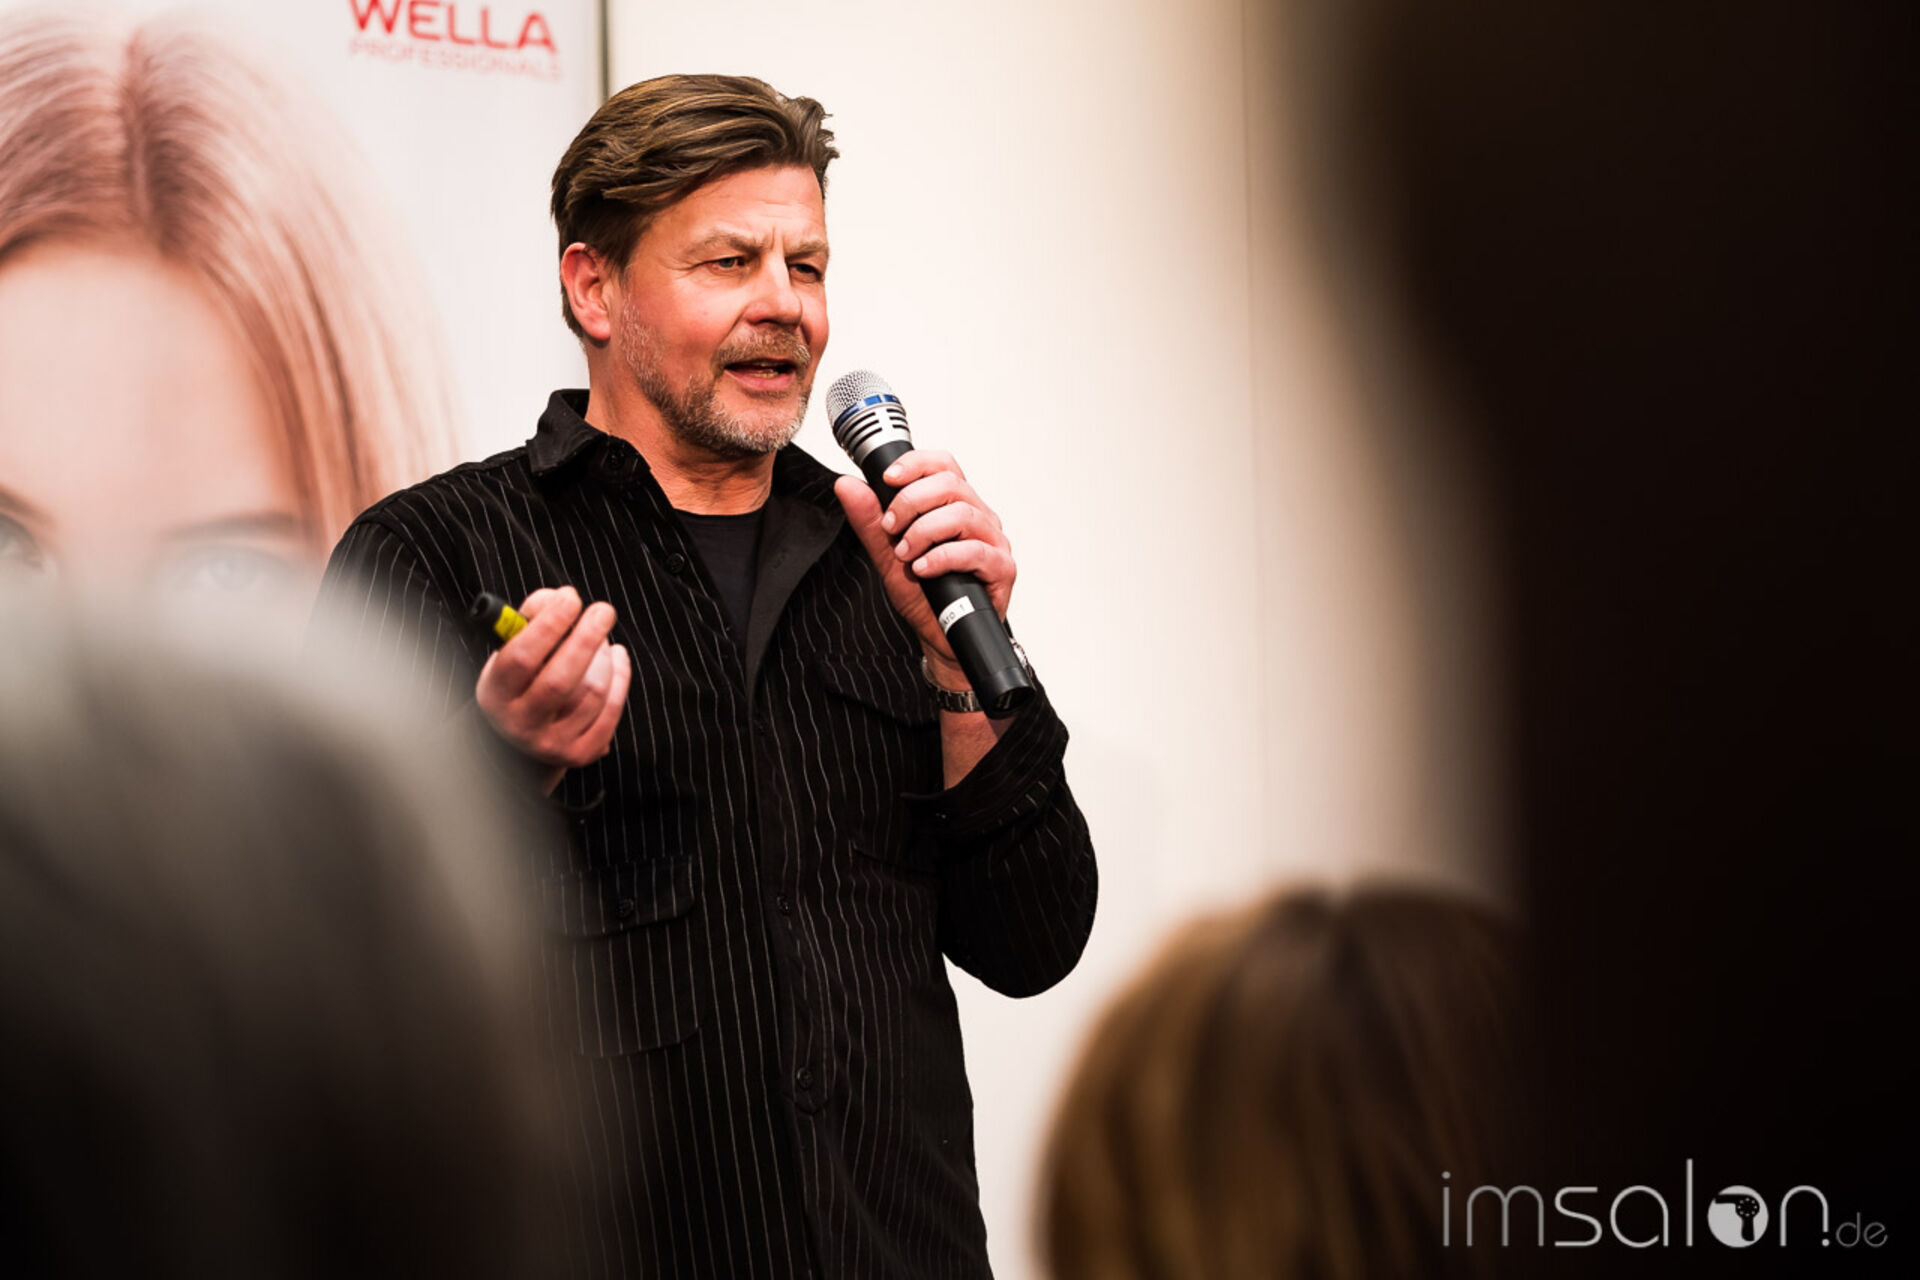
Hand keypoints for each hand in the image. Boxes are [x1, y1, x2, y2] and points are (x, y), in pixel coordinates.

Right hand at [475, 586, 630, 784]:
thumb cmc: (522, 678)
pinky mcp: (580, 753)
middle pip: (561, 679)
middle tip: (603, 610)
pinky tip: (617, 658)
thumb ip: (531, 617)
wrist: (523, 737)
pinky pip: (611, 710)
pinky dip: (621, 677)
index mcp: (496, 693)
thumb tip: (561, 598)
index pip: (522, 658)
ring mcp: (551, 743)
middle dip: (587, 638)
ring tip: (602, 639)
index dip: (549, 625)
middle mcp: (520, 723)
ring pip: (592, 692)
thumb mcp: (511, 648)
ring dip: (604, 656)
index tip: (571, 597)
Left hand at [832, 450, 1015, 679]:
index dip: (915, 464)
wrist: (939, 637)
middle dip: (911, 502)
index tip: (888, 479)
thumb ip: (869, 520)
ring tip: (906, 554)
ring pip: (963, 514)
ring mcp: (993, 541)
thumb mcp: (887, 554)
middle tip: (890, 528)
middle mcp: (978, 517)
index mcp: (955, 505)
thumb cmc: (924, 594)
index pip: (943, 465)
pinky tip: (923, 569)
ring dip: (924, 531)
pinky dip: (943, 558)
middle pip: (951, 484)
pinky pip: (976, 551)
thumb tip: (847, 485)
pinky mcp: (1002, 568)